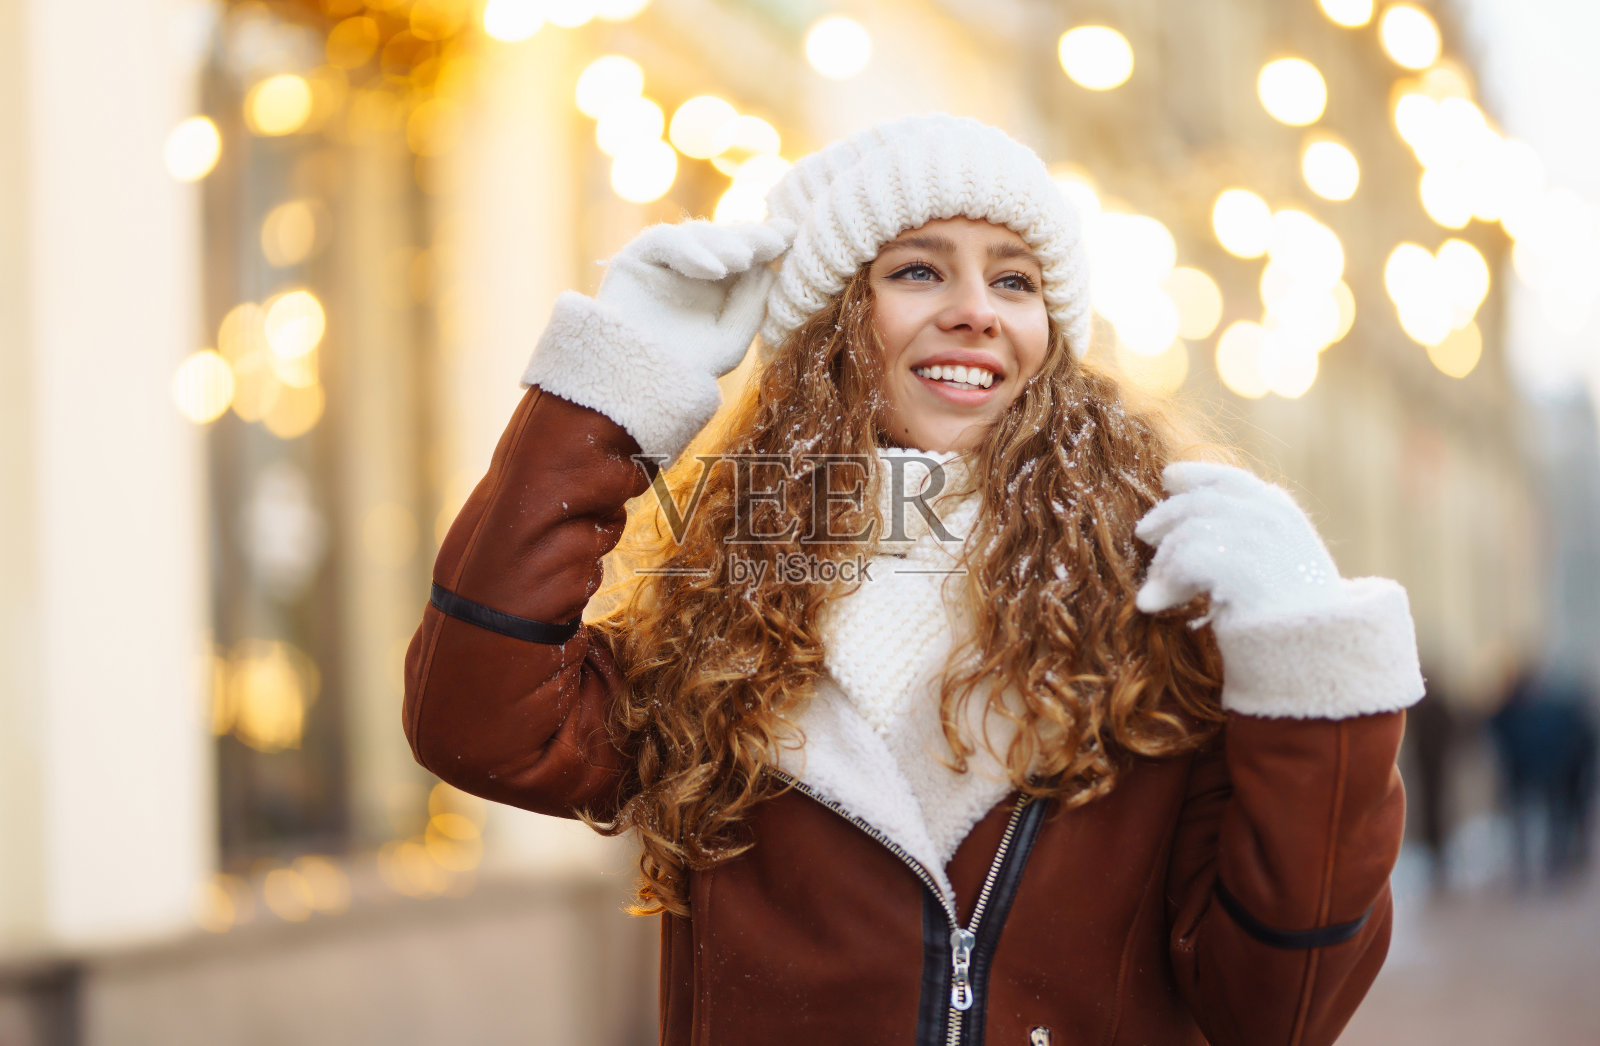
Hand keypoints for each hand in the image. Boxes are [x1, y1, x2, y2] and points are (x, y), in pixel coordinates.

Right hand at [596, 218, 795, 377]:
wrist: (637, 389)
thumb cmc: (684, 373)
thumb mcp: (730, 340)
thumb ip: (751, 305)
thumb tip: (771, 269)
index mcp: (716, 287)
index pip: (743, 254)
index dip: (766, 242)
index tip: (791, 234)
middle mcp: (689, 271)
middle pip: (722, 239)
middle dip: (750, 237)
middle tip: (775, 238)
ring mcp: (661, 264)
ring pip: (696, 235)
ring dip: (723, 243)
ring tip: (744, 260)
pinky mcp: (633, 260)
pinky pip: (664, 242)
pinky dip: (691, 250)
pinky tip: (716, 269)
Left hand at [1134, 461, 1342, 627]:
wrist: (1318, 653)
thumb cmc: (1296, 616)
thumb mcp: (1280, 563)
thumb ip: (1249, 535)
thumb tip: (1197, 517)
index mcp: (1282, 513)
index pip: (1232, 480)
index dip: (1197, 475)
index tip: (1169, 477)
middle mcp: (1271, 517)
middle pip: (1201, 502)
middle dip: (1168, 516)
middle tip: (1143, 534)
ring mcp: (1258, 538)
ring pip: (1188, 533)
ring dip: (1164, 562)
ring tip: (1154, 590)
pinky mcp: (1240, 566)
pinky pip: (1185, 562)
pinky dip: (1165, 584)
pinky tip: (1155, 604)